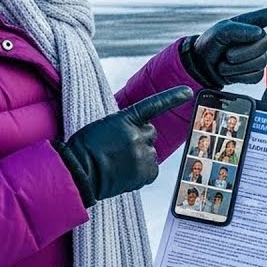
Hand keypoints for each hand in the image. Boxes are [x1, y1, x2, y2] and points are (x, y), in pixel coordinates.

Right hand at [56, 86, 193, 206]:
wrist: (78, 174)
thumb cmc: (84, 150)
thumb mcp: (103, 127)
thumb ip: (124, 126)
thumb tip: (139, 133)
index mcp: (126, 119)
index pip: (154, 105)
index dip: (172, 97)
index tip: (188, 92)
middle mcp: (138, 134)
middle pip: (150, 133)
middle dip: (140, 139)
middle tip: (119, 150)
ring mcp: (143, 153)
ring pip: (150, 153)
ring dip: (140, 157)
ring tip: (118, 164)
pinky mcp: (146, 172)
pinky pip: (151, 170)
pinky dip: (142, 173)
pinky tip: (125, 174)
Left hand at [185, 4, 266, 87]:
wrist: (203, 66)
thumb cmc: (211, 44)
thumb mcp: (219, 32)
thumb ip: (238, 30)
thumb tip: (259, 33)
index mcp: (250, 24)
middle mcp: (257, 39)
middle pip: (265, 44)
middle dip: (242, 52)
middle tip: (226, 54)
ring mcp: (258, 56)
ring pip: (260, 62)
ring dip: (237, 66)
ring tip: (224, 64)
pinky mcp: (255, 73)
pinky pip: (255, 76)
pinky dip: (239, 76)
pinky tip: (231, 73)